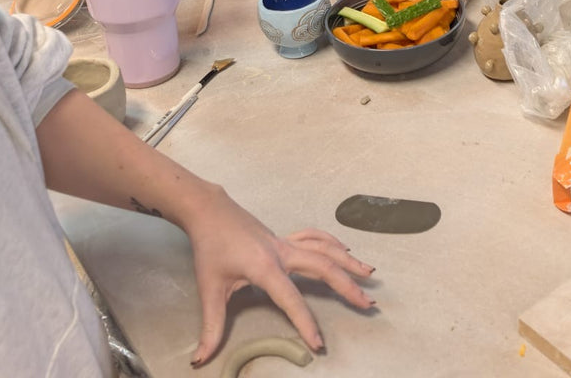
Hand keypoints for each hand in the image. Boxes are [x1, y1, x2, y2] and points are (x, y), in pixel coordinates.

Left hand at [184, 196, 375, 365]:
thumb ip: (211, 326)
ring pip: (325, 250)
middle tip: (367, 303)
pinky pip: (316, 238)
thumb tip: (201, 358)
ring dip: (349, 263)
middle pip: (323, 268)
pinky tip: (345, 252)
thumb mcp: (209, 289)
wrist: (210, 212)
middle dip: (347, 287)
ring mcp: (286, 242)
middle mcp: (283, 253)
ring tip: (370, 274)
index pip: (291, 299)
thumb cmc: (210, 249)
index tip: (318, 343)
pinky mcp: (285, 237)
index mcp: (265, 268)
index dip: (305, 323)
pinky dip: (333, 244)